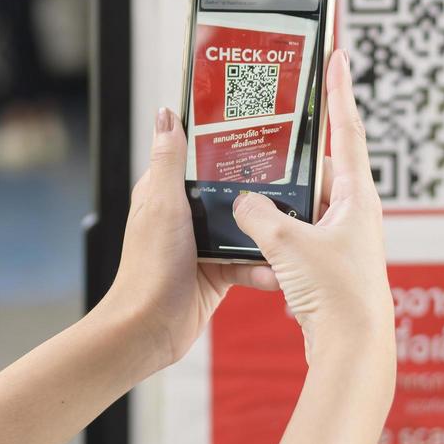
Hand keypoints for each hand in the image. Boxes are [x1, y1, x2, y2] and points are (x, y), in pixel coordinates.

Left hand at [97, 107, 278, 375]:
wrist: (149, 329)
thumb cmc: (149, 267)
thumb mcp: (162, 205)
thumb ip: (169, 161)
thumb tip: (166, 114)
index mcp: (166, 192)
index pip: (196, 155)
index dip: (223, 141)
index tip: (257, 128)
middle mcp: (184, 214)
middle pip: (228, 190)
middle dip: (258, 187)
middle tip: (294, 177)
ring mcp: (202, 244)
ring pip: (243, 227)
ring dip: (266, 231)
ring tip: (294, 227)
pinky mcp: (217, 271)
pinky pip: (247, 262)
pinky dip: (262, 267)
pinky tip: (277, 270)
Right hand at [231, 48, 393, 364]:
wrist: (353, 349)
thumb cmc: (336, 294)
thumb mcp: (287, 245)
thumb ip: (258, 215)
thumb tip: (243, 202)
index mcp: (357, 196)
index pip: (346, 128)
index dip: (339, 89)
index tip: (337, 54)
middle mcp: (354, 213)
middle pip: (321, 163)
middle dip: (297, 143)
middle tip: (278, 113)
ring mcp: (342, 239)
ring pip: (304, 202)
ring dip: (279, 194)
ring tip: (250, 176)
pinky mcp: (328, 265)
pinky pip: (296, 233)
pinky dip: (275, 229)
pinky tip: (250, 232)